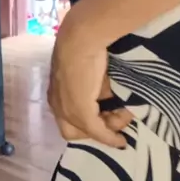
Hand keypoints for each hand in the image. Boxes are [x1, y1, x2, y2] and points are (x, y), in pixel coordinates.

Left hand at [48, 31, 130, 147]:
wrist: (81, 39)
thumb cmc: (84, 47)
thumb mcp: (89, 72)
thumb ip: (96, 88)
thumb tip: (109, 98)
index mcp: (55, 92)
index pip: (67, 116)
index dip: (84, 122)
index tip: (103, 118)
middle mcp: (57, 104)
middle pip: (72, 131)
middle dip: (92, 131)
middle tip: (110, 124)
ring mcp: (67, 110)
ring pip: (87, 130)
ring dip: (106, 129)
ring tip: (124, 121)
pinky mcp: (81, 112)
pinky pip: (97, 131)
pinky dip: (110, 138)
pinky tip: (121, 142)